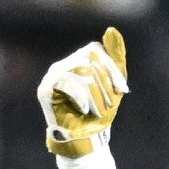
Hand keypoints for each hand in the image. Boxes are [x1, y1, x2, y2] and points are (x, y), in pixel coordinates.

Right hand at [37, 27, 128, 158]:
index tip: (123, 91)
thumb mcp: (114, 85)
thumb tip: (112, 30)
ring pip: (79, 71)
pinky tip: (85, 110)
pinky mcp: (45, 90)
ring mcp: (52, 77)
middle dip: (105, 83)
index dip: (111, 69)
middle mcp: (62, 65)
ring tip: (98, 110)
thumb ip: (115, 58)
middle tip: (110, 105)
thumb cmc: (100, 113)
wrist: (86, 139)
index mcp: (77, 61)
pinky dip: (82, 98)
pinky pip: (67, 83)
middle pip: (87, 59)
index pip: (95, 50)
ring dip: (96, 94)